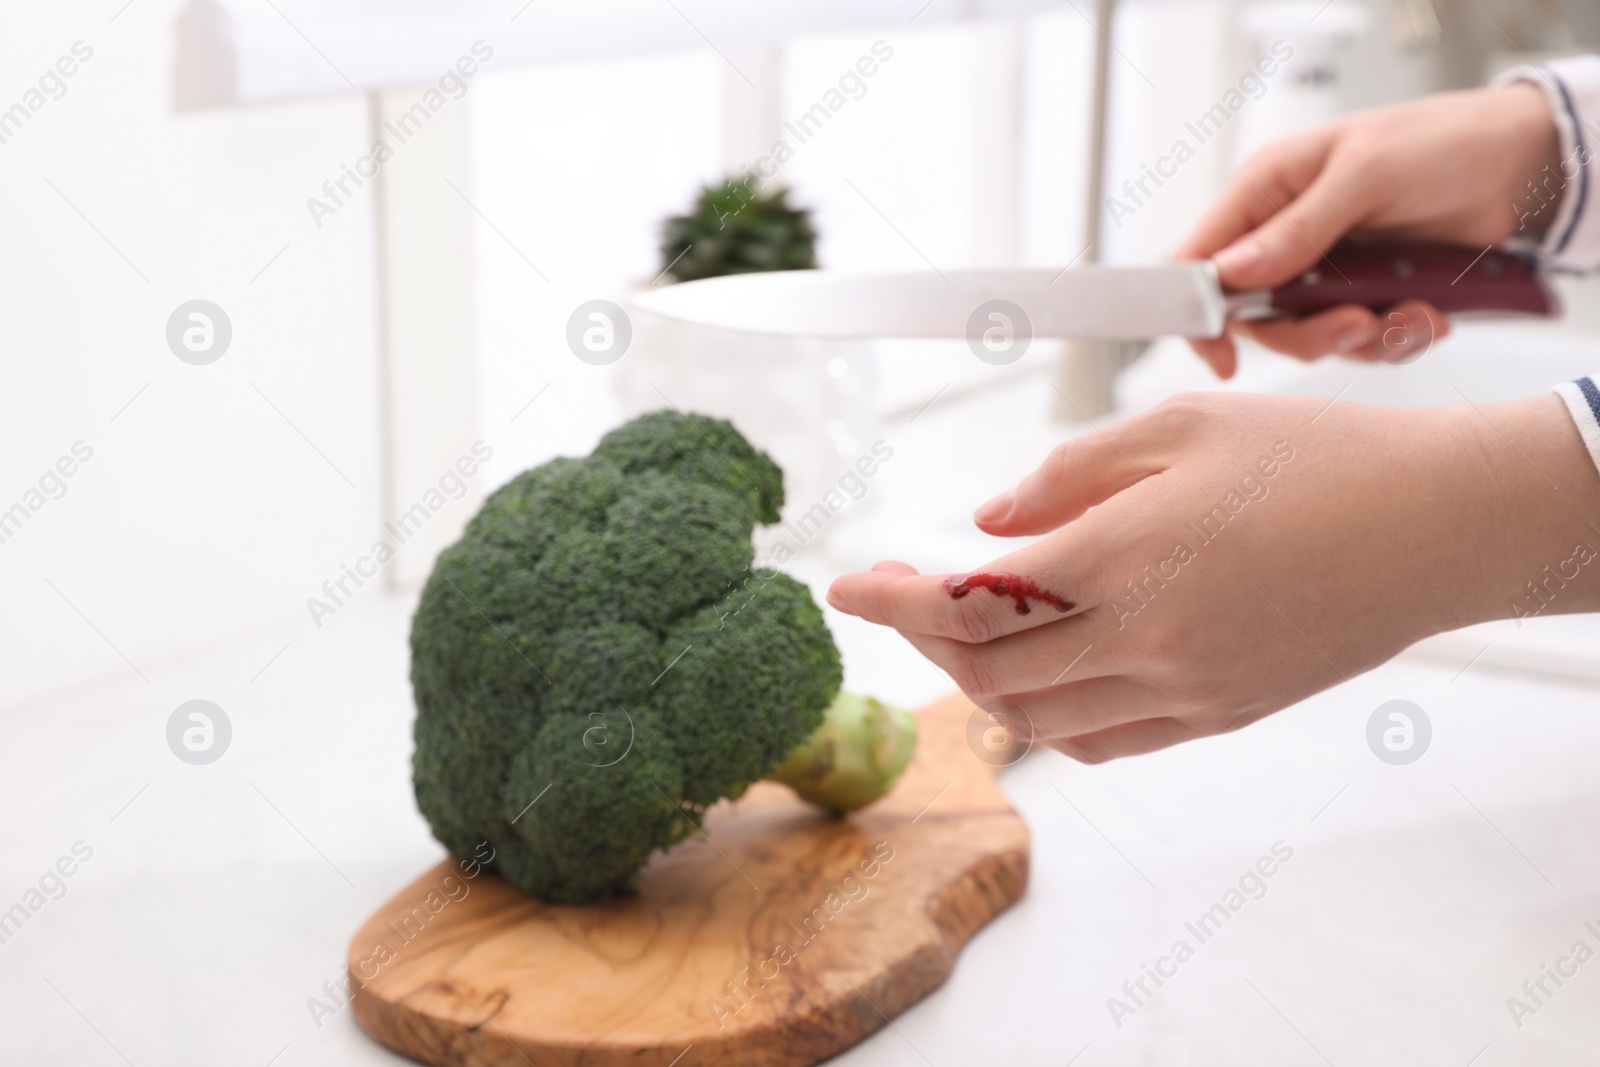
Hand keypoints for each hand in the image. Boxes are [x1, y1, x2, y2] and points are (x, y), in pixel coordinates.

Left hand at [829, 391, 1599, 761]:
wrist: (1435, 526)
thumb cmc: (1315, 456)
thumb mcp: (1180, 424)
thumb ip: (1067, 474)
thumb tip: (985, 524)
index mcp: (1129, 556)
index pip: (970, 599)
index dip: (891, 600)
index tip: (844, 586)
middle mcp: (1149, 639)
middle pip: (987, 669)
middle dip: (922, 633)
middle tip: (900, 586)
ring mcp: (1184, 691)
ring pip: (1035, 718)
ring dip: (975, 678)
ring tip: (962, 621)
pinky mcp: (1215, 715)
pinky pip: (1100, 742)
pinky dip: (1045, 715)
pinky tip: (1036, 670)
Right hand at [1176, 81, 1561, 377]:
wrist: (1521, 164)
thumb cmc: (1440, 141)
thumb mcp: (1365, 173)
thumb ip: (1296, 227)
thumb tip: (1230, 272)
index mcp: (1266, 190)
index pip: (1200, 259)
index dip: (1198, 313)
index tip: (1222, 356)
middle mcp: (1286, 234)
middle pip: (1255, 315)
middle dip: (1306, 333)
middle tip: (1354, 325)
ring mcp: (1326, 268)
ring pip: (1309, 335)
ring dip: (1361, 338)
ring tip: (1410, 315)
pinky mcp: (1364, 293)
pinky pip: (1359, 340)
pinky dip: (1395, 339)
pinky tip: (1428, 314)